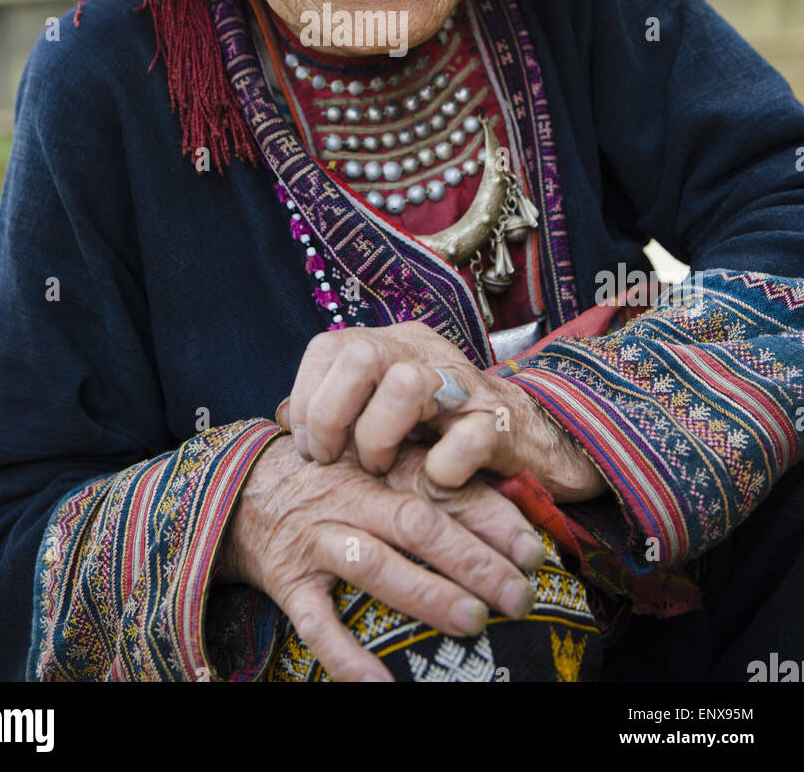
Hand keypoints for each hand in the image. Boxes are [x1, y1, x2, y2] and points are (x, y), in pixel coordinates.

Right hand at [217, 433, 547, 682]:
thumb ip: (422, 471)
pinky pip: (318, 625)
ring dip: (426, 595)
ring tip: (473, 622)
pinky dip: (350, 658)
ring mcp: (317, 541)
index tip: (533, 548)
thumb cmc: (325, 475)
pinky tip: (384, 686)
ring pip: (375, 566)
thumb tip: (505, 499)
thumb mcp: (371, 457)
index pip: (442, 487)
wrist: (239, 487)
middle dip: (474, 561)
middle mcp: (349, 498)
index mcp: (376, 466)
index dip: (491, 517)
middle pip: (417, 524)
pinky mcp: (288, 582)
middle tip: (519, 595)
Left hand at [277, 322, 606, 502]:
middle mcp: (429, 353)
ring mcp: (469, 386)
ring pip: (407, 384)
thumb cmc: (453, 434)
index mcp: (396, 344)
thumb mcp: (393, 411)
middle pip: (360, 353)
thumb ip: (347, 406)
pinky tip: (436, 481)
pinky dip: (442, 468)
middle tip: (338, 458)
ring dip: (381, 437)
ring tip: (384, 468)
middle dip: (333, 414)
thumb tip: (283, 419)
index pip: (329, 345)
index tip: (310, 446)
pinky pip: (466, 440)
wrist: (544, 444)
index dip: (306, 398)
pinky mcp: (505, 427)